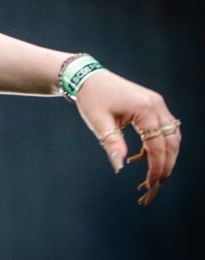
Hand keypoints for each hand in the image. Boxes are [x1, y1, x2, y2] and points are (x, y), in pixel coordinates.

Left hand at [74, 69, 181, 205]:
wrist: (87, 77)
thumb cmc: (91, 98)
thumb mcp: (99, 122)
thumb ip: (112, 143)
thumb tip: (119, 166)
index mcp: (145, 109)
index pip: (158, 145)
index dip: (157, 166)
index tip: (152, 182)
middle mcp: (156, 105)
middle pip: (171, 141)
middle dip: (166, 163)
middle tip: (157, 182)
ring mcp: (157, 103)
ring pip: (172, 134)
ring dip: (167, 153)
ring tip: (156, 172)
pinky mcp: (153, 103)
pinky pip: (165, 127)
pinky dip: (161, 142)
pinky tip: (148, 154)